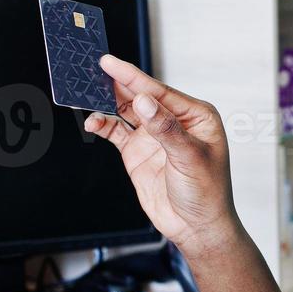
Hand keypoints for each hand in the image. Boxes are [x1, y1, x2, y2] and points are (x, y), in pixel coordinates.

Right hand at [85, 55, 240, 257]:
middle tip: (91, 69)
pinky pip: (116, 131)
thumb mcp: (190, 158)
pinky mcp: (137, 151)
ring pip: (125, 110)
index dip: (133, 77)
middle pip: (140, 96)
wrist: (196, 228)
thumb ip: (165, 129)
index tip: (109, 63)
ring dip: (106, 101)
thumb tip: (143, 101)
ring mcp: (153, 135)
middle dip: (116, 83)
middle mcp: (173, 121)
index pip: (159, 92)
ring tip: (85, 92)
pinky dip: (102, 124)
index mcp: (195, 116)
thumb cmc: (207, 193)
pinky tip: (92, 122)